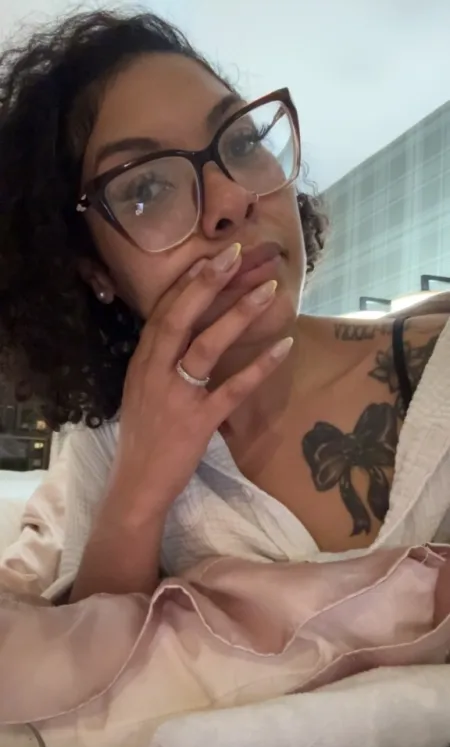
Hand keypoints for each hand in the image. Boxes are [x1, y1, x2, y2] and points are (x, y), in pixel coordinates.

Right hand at [111, 242, 292, 520]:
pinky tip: (283, 345)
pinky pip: (233, 389)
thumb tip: (188, 328)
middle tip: (237, 254)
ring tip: (269, 290)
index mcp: (142, 362)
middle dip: (209, 283)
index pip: (164, 311)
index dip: (190, 282)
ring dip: (238, 314)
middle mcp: (155, 372)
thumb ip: (160, 359)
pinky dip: (259, 366)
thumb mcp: (142, 390)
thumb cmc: (144, 436)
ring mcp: (177, 397)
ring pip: (207, 346)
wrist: (136, 484)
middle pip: (181, 317)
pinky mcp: (199, 422)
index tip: (213, 256)